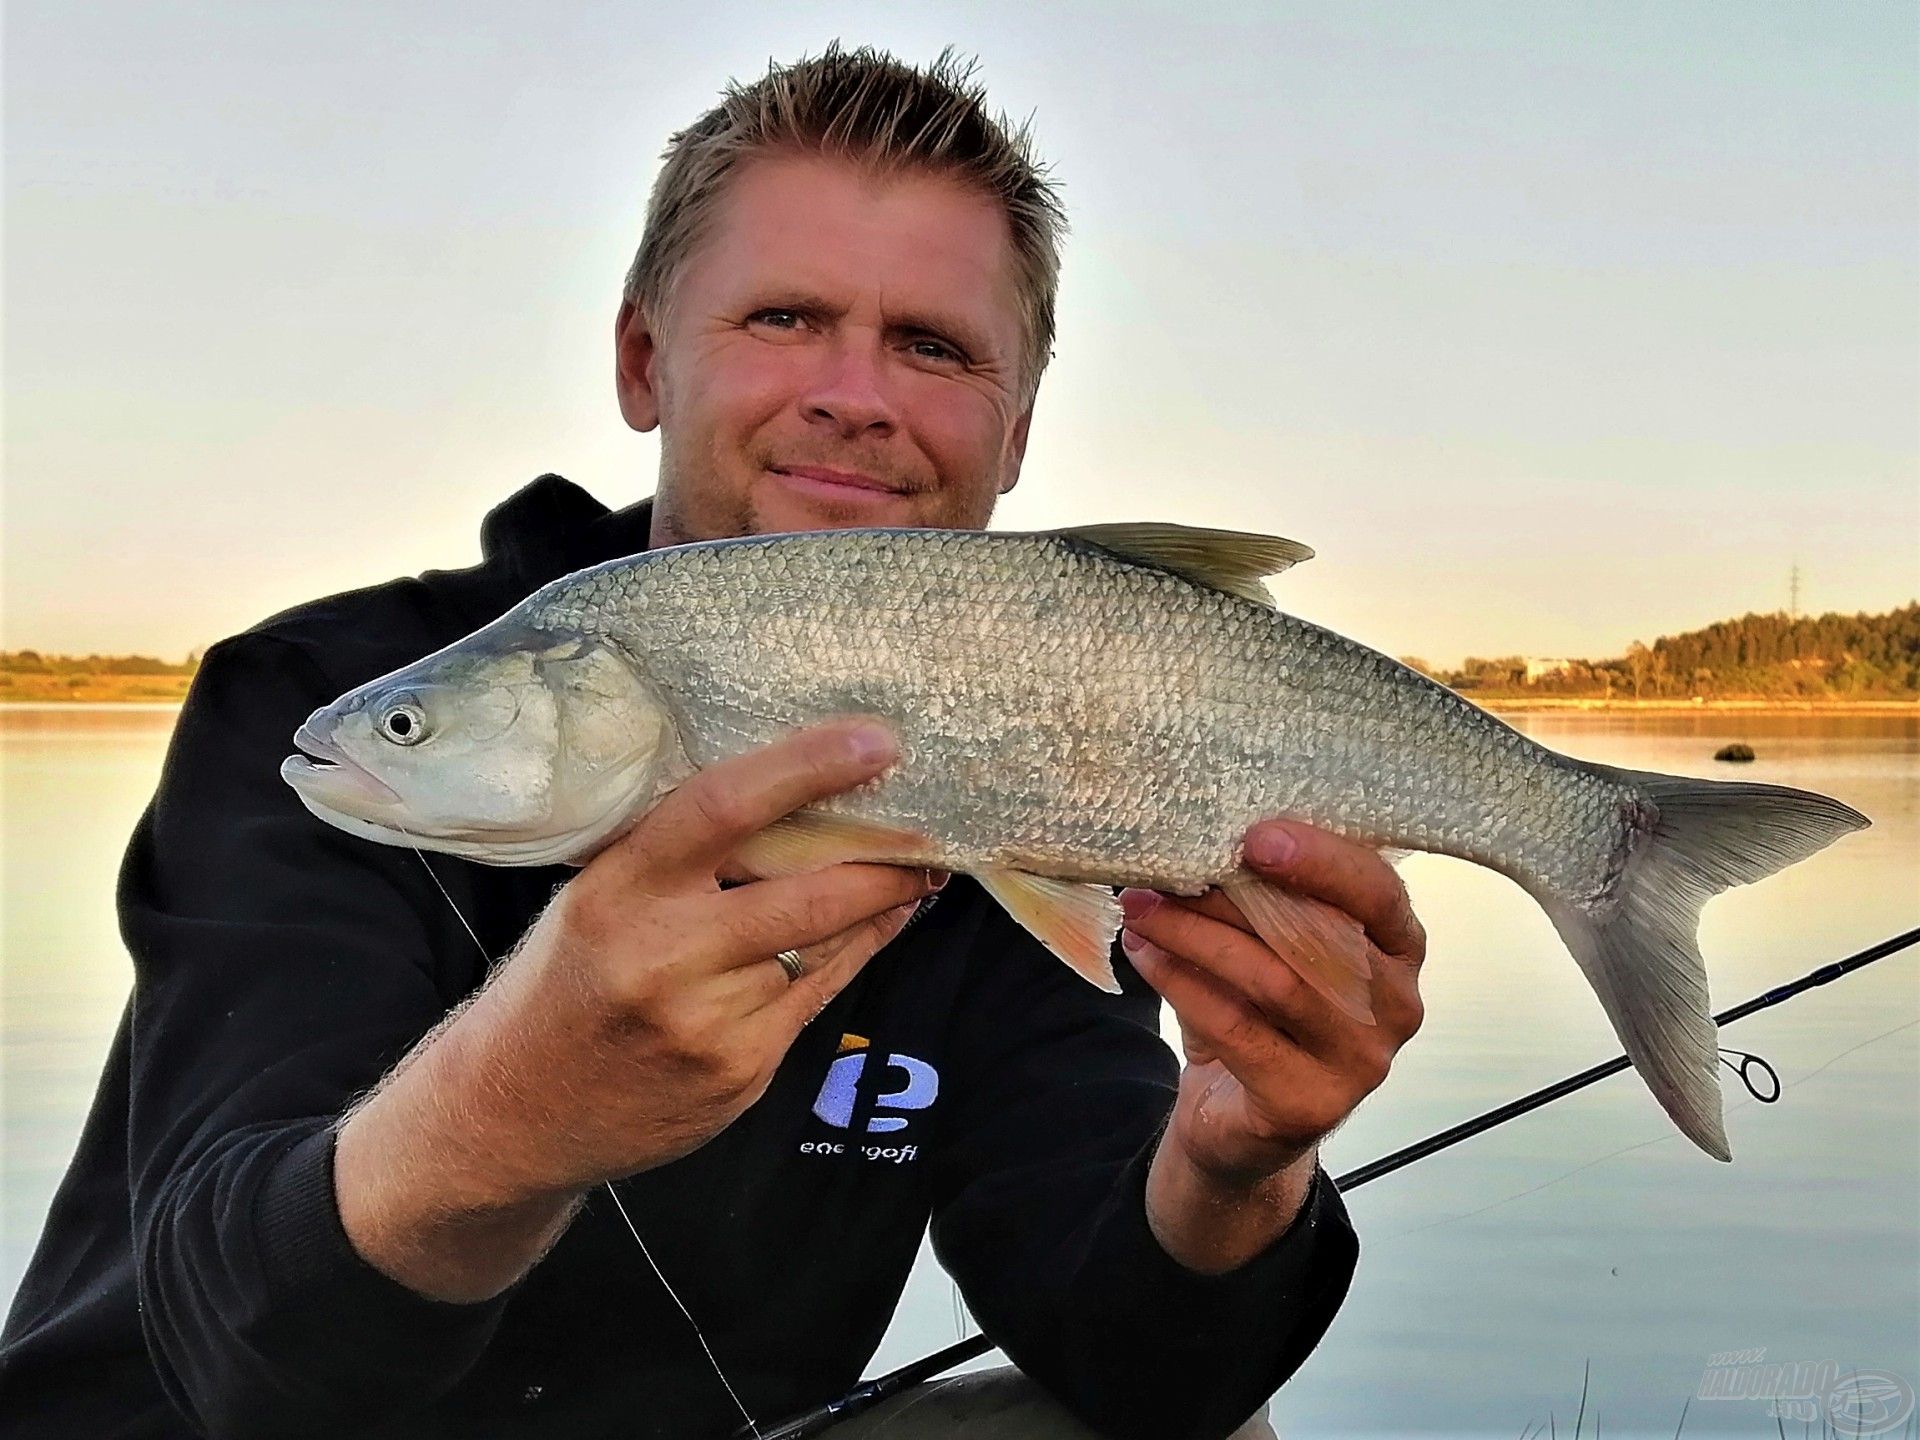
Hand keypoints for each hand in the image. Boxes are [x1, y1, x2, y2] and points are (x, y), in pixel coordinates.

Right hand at [334, 717, 938, 1300]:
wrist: (513, 1113)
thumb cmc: (566, 980)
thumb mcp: (595, 896)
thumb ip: (676, 854)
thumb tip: (791, 790)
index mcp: (618, 890)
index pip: (722, 808)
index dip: (807, 768)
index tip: (876, 740)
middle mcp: (663, 955)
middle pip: (808, 893)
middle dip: (886, 857)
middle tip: (936, 824)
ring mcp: (707, 1022)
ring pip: (826, 944)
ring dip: (881, 903)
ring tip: (917, 869)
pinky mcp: (740, 1071)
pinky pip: (820, 994)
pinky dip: (854, 951)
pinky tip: (879, 923)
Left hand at [1120, 820, 1424, 1268]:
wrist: (1241, 1116)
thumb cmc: (1262, 1008)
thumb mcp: (1274, 943)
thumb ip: (1265, 896)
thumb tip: (1197, 834)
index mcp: (1400, 947)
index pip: (1379, 892)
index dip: (1322, 861)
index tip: (1254, 838)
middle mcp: (1397, 1005)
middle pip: (1315, 936)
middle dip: (1230, 897)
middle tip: (1163, 872)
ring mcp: (1361, 1062)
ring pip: (1272, 981)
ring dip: (1195, 937)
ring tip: (1142, 910)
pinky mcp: (1311, 1104)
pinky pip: (1238, 1030)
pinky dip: (1182, 985)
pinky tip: (1145, 956)